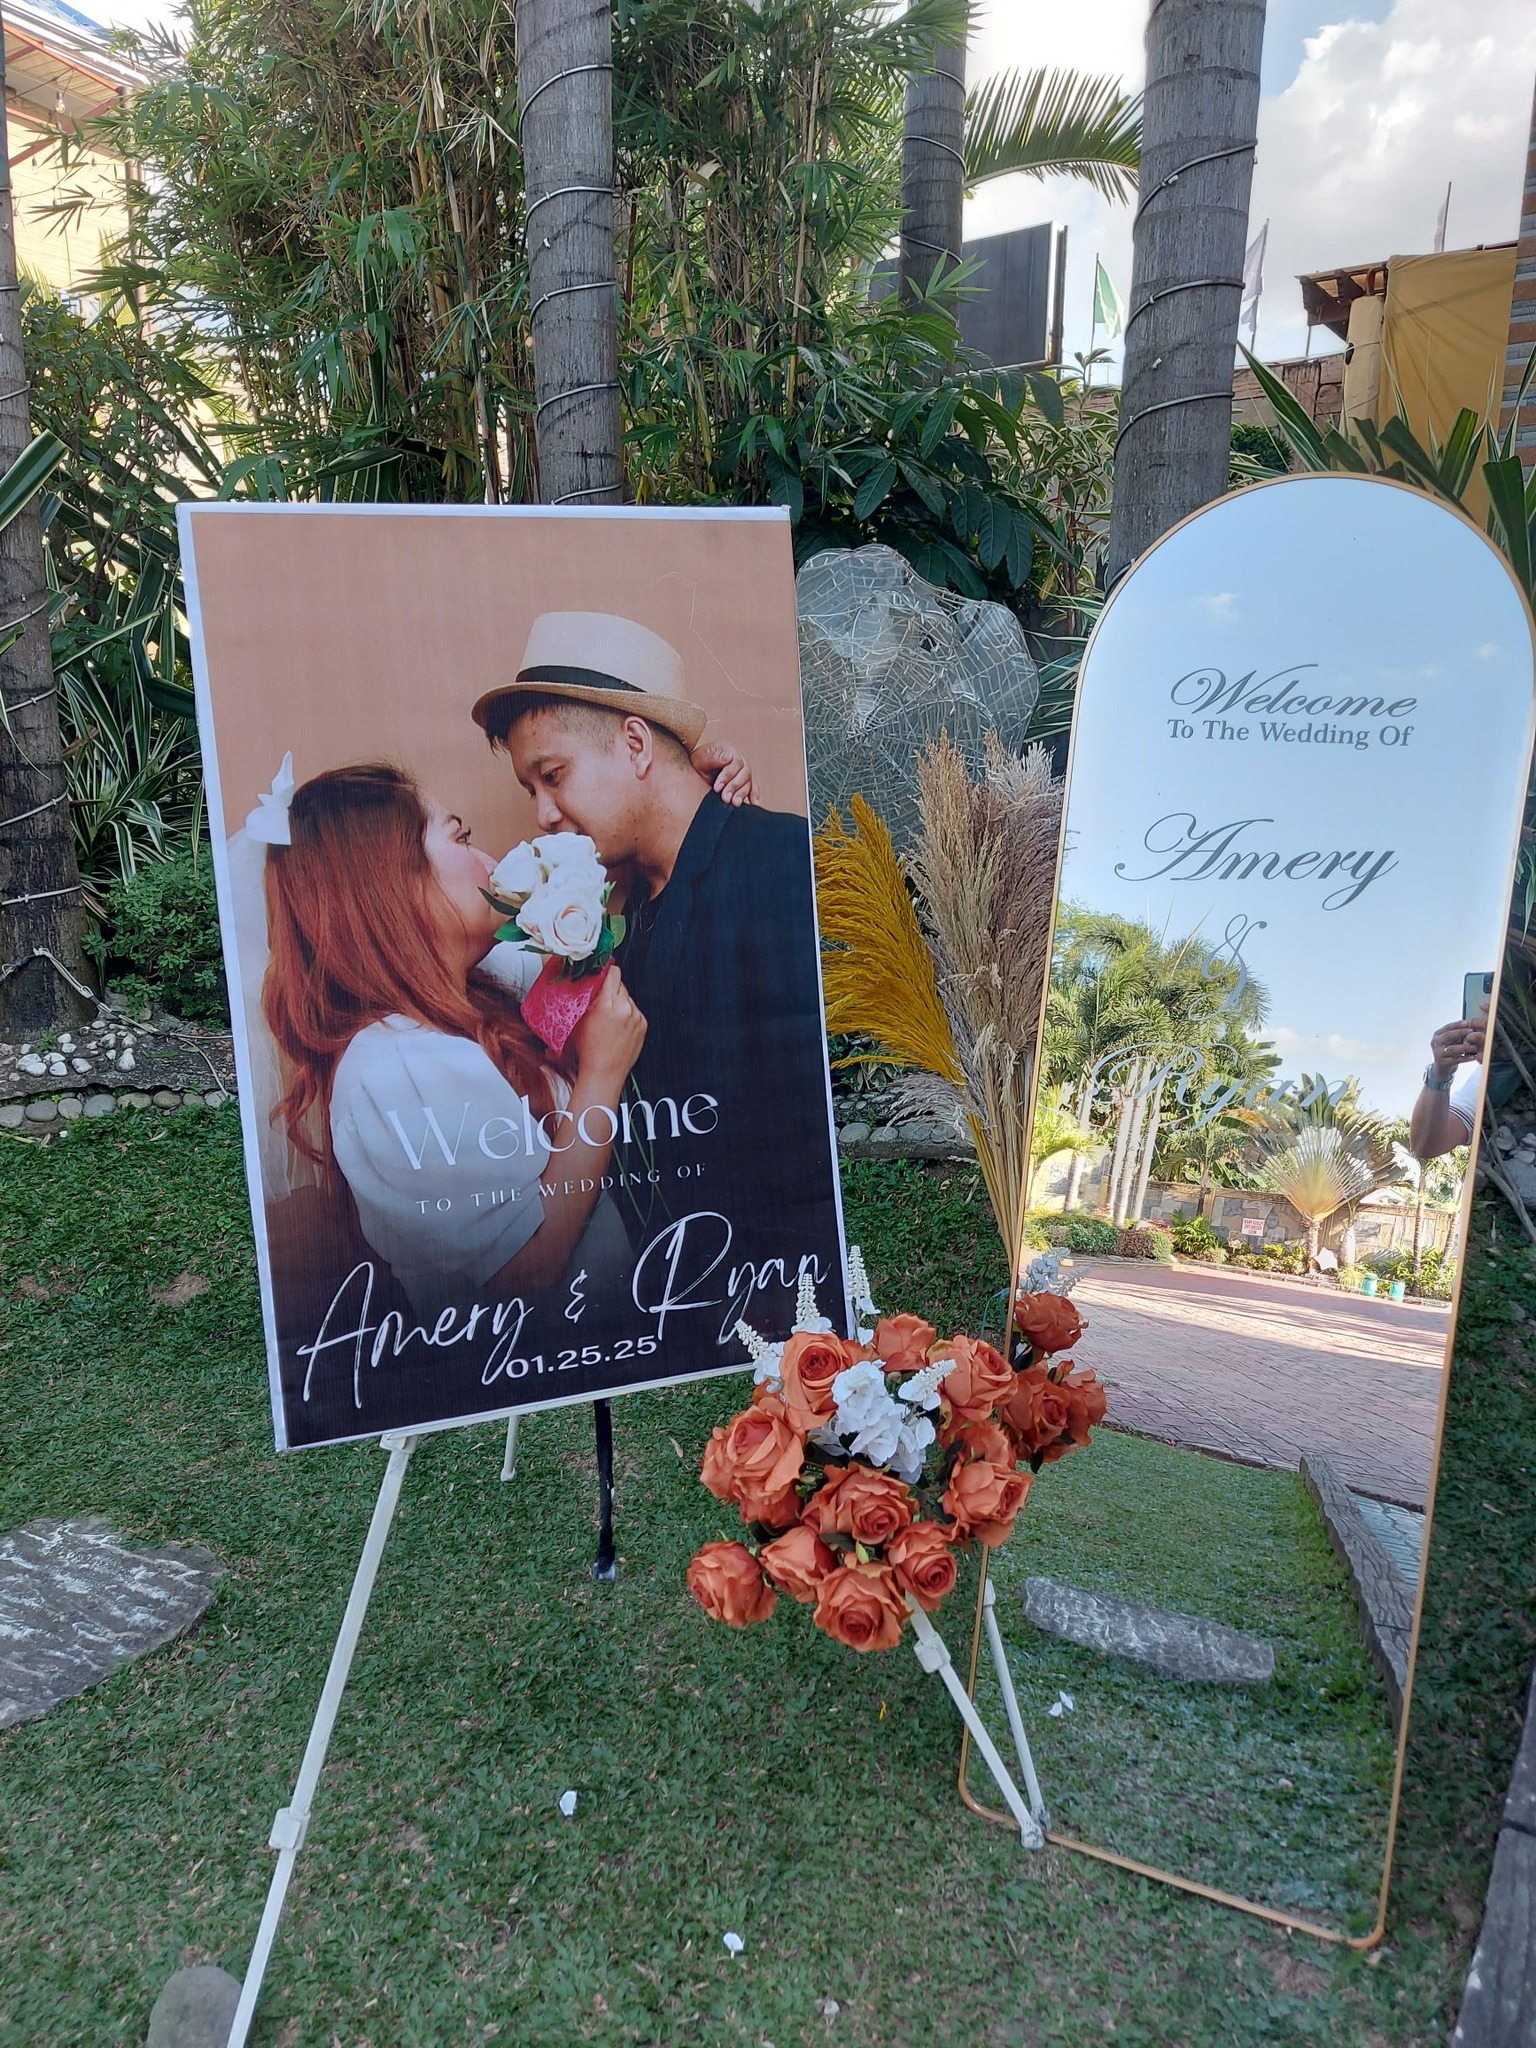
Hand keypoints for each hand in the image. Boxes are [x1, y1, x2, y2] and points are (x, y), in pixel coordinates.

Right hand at [569, 966, 646, 1092]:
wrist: (604, 1072)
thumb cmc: (588, 1052)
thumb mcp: (579, 1020)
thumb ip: (587, 999)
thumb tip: (591, 983)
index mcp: (607, 1005)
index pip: (613, 974)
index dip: (606, 973)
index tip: (602, 974)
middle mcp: (625, 1009)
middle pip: (620, 985)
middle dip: (611, 990)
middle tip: (601, 1001)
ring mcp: (636, 1017)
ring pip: (628, 998)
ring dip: (619, 1003)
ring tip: (609, 1019)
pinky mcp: (643, 1024)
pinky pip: (634, 1011)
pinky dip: (627, 1015)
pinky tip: (617, 1027)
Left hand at [690, 738, 752, 806]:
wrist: (693, 778)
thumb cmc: (696, 767)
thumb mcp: (699, 759)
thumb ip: (712, 757)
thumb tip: (728, 757)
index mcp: (728, 751)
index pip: (735, 762)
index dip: (727, 776)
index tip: (717, 787)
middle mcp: (738, 761)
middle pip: (744, 774)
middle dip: (734, 787)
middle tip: (725, 798)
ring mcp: (742, 774)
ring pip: (748, 783)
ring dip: (742, 794)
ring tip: (734, 803)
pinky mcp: (744, 785)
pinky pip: (753, 789)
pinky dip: (754, 796)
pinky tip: (753, 803)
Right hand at [1428, 1017, 1484, 1076]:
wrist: (1442, 1068)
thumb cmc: (1449, 1051)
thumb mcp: (1451, 1040)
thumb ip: (1458, 1033)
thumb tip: (1470, 1025)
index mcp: (1437, 1035)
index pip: (1447, 1027)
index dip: (1457, 1024)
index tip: (1467, 1023)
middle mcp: (1435, 1043)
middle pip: (1448, 1035)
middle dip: (1461, 1032)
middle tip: (1471, 1031)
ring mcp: (1438, 1053)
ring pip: (1452, 1048)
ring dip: (1465, 1047)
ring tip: (1475, 1046)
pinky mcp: (1442, 1062)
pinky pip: (1456, 1059)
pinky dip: (1466, 1058)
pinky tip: (1473, 1056)